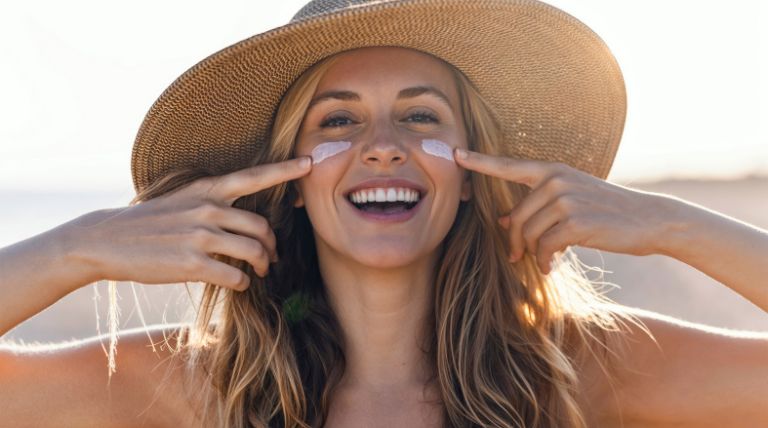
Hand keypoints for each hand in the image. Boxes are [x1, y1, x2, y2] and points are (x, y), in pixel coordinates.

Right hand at [65, 157, 311, 290]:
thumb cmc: (149, 221)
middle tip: (271, 258)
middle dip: (272, 246)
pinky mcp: (191, 264)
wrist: (106, 240)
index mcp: (207, 190)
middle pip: (262, 227)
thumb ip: (214, 204)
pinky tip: (237, 284)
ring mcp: (200, 237)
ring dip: (262, 266)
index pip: (255, 176)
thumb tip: (246, 222)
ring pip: (253, 252)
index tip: (310, 163)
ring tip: (259, 272)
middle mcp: (207, 209)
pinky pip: (235, 276)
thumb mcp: (182, 200)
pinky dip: (242, 282)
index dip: (285, 170)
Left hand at [454, 149, 674, 273]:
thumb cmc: (606, 212)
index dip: (480, 162)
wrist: (649, 219)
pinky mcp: (575, 221)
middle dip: (515, 241)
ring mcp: (565, 199)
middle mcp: (555, 180)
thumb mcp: (570, 202)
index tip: (456, 154)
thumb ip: (537, 206)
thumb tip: (504, 220)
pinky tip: (552, 267)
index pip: (509, 166)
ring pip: (529, 234)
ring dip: (532, 254)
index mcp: (552, 170)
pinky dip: (544, 261)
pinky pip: (544, 247)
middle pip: (517, 218)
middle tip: (518, 257)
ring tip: (544, 262)